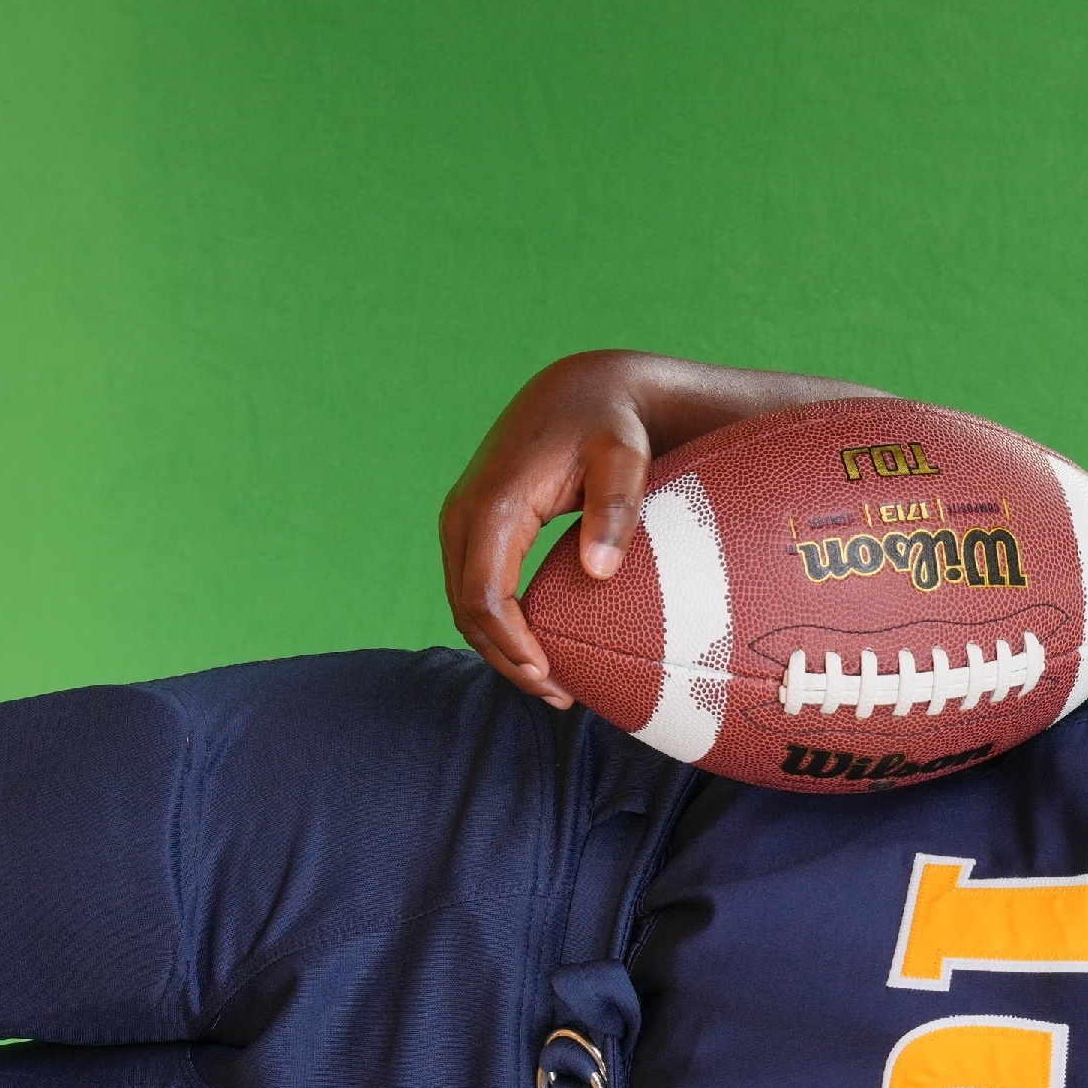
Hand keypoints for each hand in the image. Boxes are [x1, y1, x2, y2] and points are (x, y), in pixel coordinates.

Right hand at [437, 352, 656, 706]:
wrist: (581, 390)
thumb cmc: (609, 426)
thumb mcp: (624, 459)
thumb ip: (615, 510)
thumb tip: (598, 573)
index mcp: (495, 502)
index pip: (484, 594)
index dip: (512, 645)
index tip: (551, 679)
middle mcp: (465, 512)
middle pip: (467, 609)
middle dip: (507, 659)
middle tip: (561, 697)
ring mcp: (462, 520)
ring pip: (465, 605)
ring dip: (501, 650)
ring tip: (555, 687)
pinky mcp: (473, 527)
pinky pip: (474, 589)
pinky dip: (499, 627)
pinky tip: (540, 651)